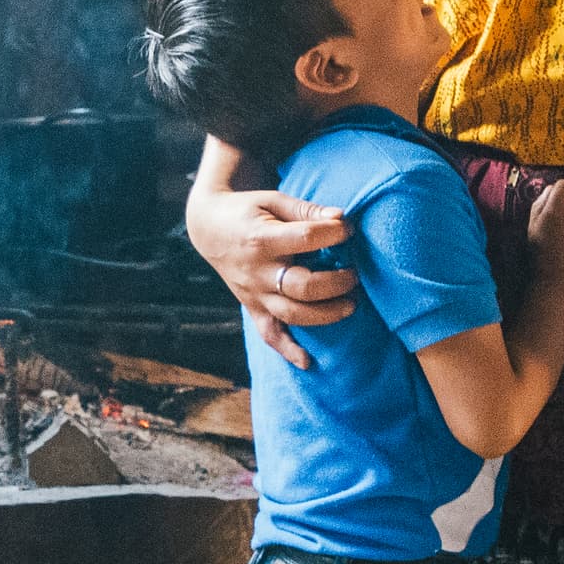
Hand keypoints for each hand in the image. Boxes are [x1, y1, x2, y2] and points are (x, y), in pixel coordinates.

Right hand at [193, 186, 356, 368]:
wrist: (209, 229)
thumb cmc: (248, 211)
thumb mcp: (273, 201)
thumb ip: (306, 210)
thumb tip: (342, 217)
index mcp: (261, 239)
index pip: (305, 238)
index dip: (333, 233)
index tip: (348, 230)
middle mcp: (257, 272)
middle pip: (302, 286)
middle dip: (336, 283)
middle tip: (355, 274)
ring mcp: (254, 294)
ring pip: (292, 314)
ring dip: (326, 314)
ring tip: (351, 303)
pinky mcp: (253, 308)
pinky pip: (270, 335)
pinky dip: (288, 351)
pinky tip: (308, 362)